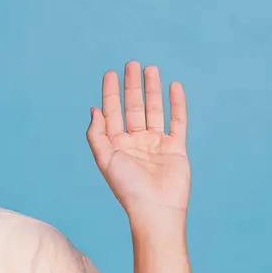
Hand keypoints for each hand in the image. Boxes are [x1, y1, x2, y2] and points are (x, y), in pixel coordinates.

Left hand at [86, 60, 189, 226]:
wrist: (156, 209)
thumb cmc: (127, 188)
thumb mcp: (105, 159)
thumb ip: (97, 134)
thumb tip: (94, 109)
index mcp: (116, 144)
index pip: (112, 112)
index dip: (111, 92)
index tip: (110, 72)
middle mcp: (135, 142)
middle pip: (133, 106)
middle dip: (132, 85)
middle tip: (131, 63)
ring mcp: (156, 143)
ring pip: (154, 110)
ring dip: (152, 89)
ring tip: (150, 68)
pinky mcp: (176, 147)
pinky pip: (177, 120)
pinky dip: (176, 103)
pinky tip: (174, 86)